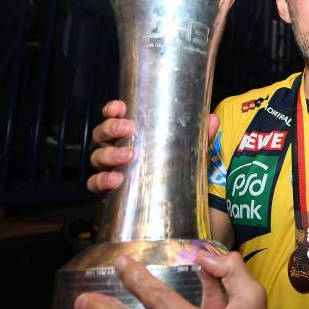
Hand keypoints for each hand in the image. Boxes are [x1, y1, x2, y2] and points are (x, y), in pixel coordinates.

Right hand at [87, 100, 219, 196]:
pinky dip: (102, 181)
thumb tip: (213, 119)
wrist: (173, 202)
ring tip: (127, 156)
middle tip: (128, 128)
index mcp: (130, 136)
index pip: (114, 117)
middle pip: (101, 135)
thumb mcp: (190, 151)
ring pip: (97, 158)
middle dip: (111, 128)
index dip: (112, 110)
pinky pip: (95, 185)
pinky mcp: (108, 192)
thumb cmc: (173, 168)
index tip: (120, 107)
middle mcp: (115, 150)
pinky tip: (116, 180)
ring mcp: (109, 170)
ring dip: (109, 154)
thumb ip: (201, 136)